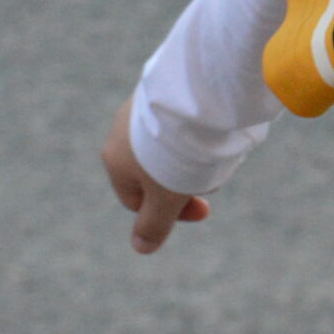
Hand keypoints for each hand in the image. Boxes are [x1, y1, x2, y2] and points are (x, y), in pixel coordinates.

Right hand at [102, 97, 211, 254]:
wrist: (196, 94)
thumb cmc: (176, 153)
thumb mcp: (166, 198)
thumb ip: (153, 224)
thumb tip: (142, 248)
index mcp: (114, 159)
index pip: (137, 199)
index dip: (169, 212)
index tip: (204, 209)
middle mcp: (122, 129)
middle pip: (158, 169)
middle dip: (187, 178)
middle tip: (214, 174)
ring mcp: (144, 104)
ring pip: (172, 143)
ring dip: (195, 153)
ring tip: (218, 148)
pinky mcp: (168, 85)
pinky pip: (184, 117)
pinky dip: (200, 127)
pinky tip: (219, 126)